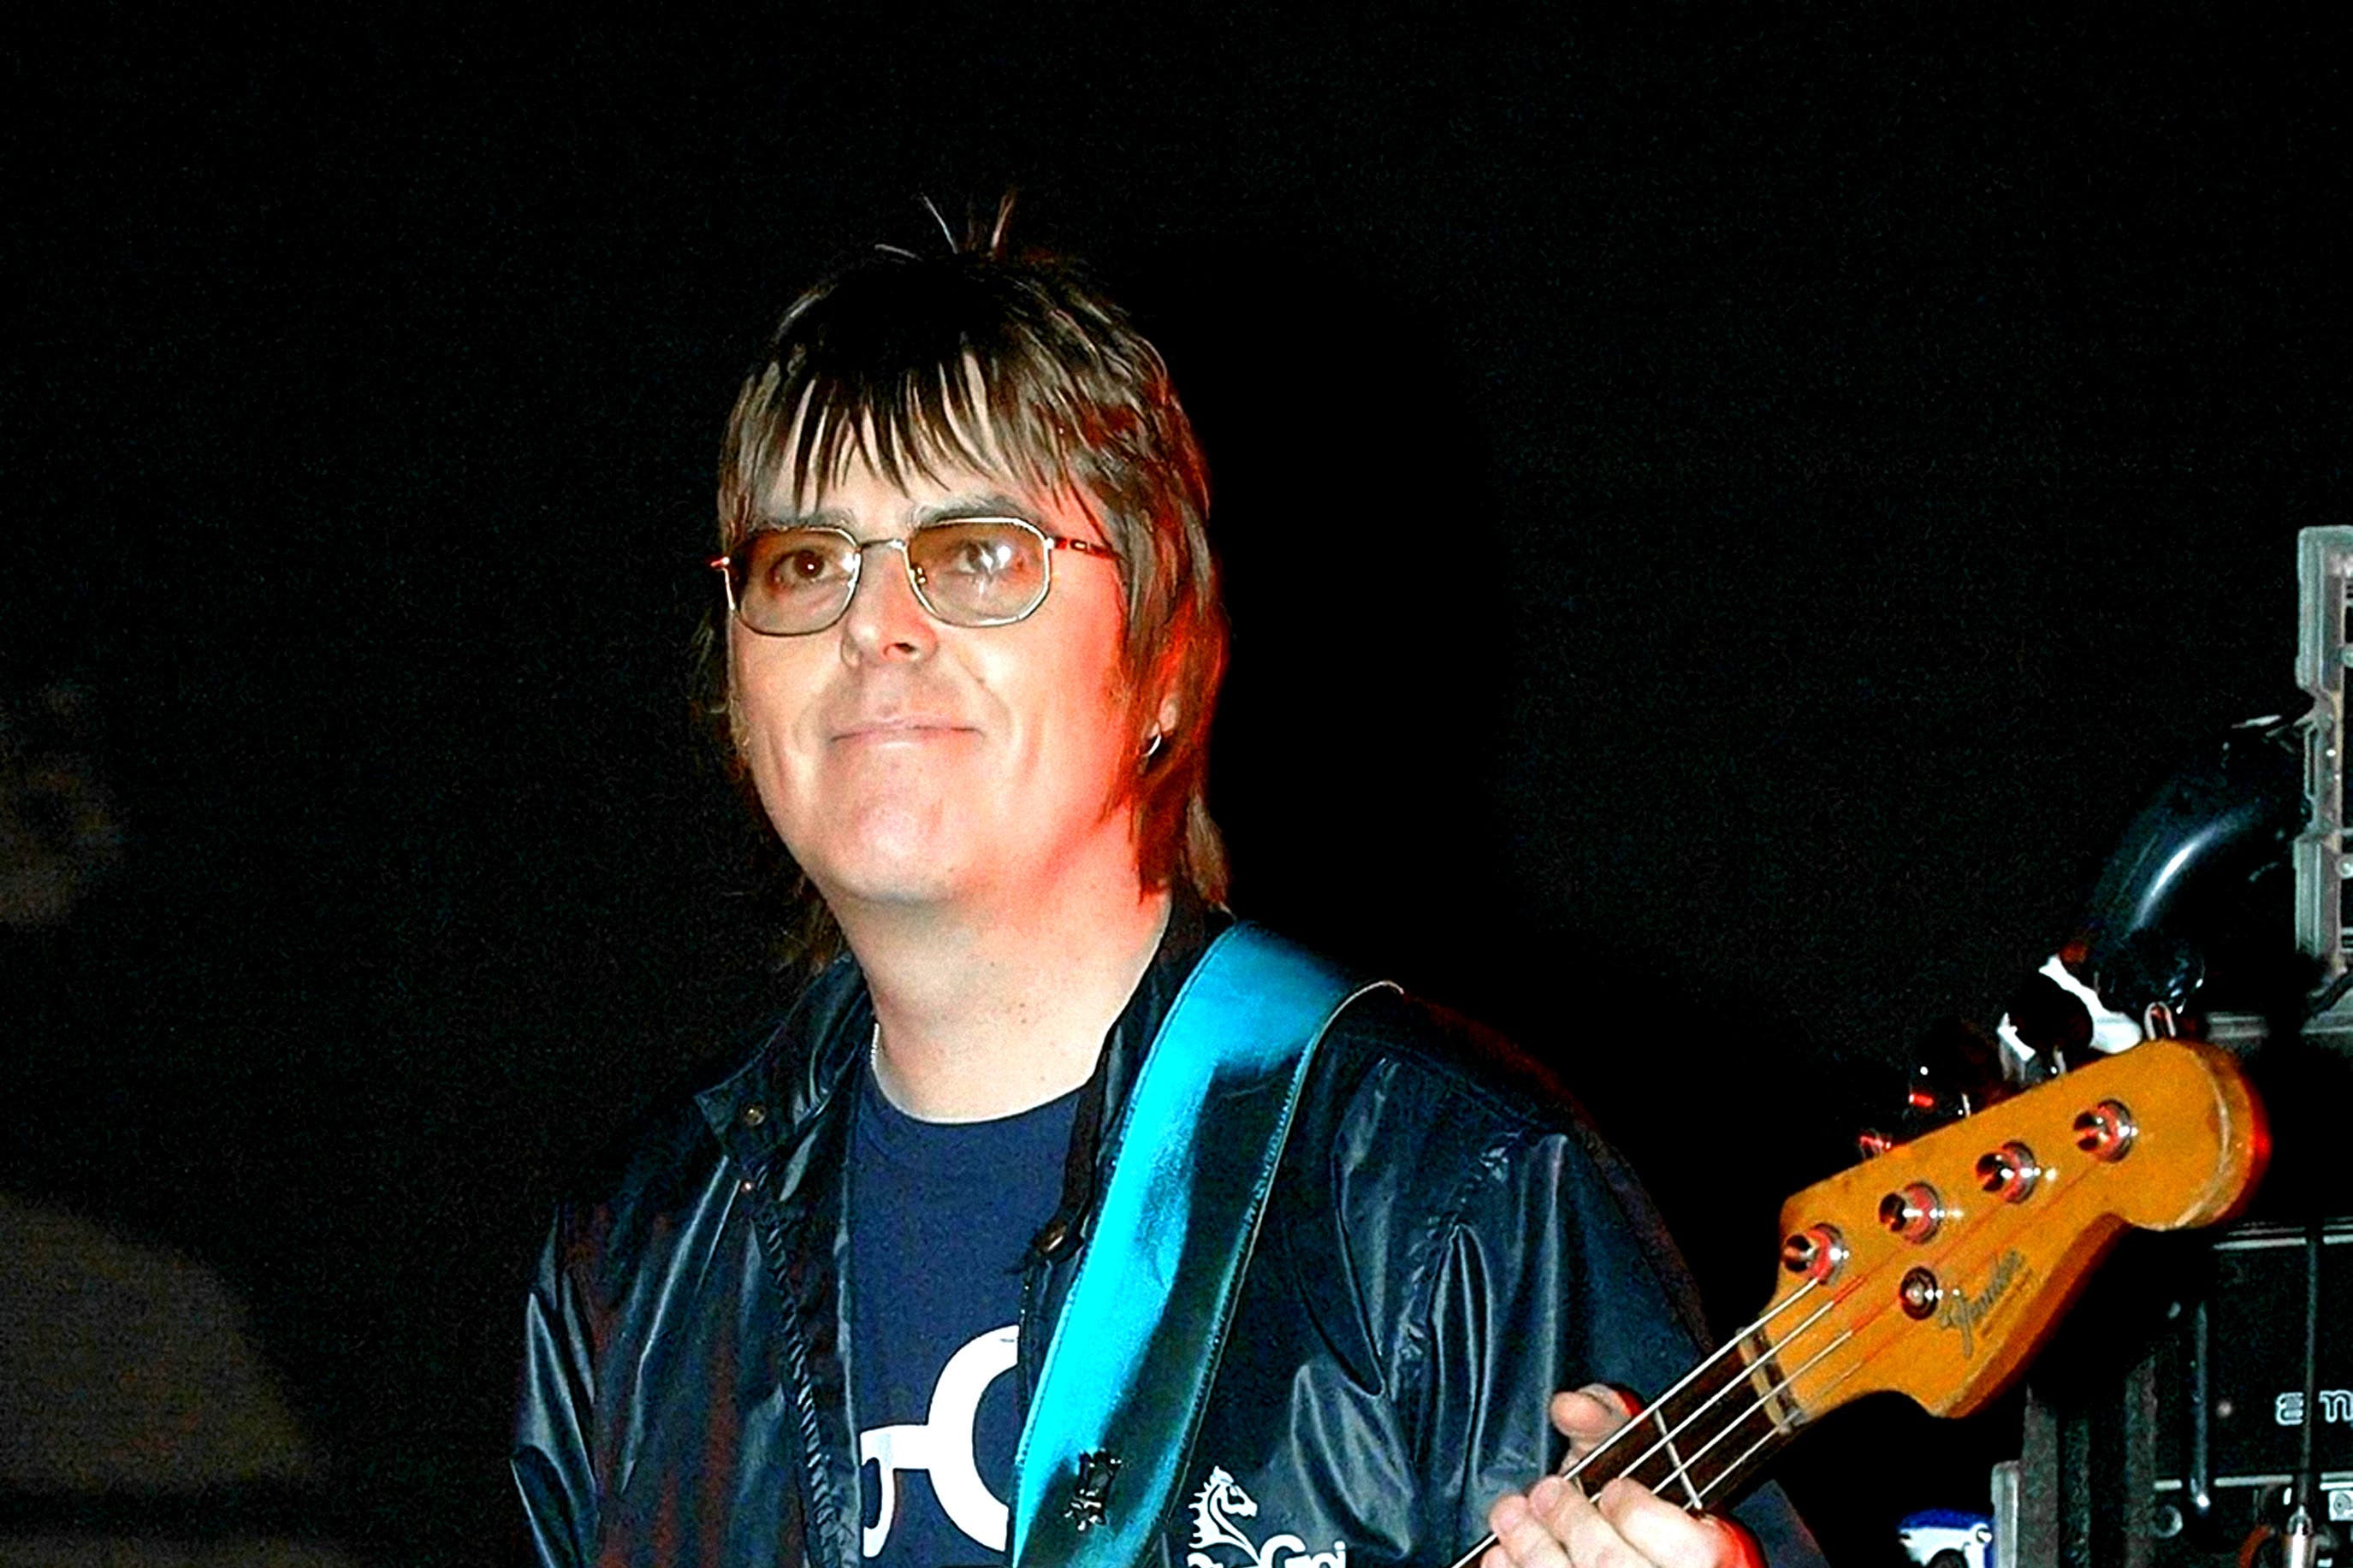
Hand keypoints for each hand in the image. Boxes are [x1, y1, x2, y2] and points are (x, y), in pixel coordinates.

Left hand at [1481, 1386, 1761, 1567]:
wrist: (1625, 1547)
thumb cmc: (1631, 1503)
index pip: (1690, 1547)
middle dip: (1570, 1521)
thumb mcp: (1629, 1452)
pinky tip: (1501, 1555)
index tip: (1613, 1488)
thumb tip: (1570, 1406)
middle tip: (1545, 1493)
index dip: (1639, 1514)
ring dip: (1533, 1547)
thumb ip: (1607, 1419)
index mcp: (1711, 1554)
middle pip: (1616, 1566)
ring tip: (1511, 1516)